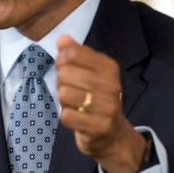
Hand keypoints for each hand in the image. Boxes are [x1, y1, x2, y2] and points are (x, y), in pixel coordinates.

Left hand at [55, 35, 146, 172]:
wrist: (112, 134)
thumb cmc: (96, 97)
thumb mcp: (89, 72)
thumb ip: (75, 53)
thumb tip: (62, 38)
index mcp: (108, 66)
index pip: (72, 53)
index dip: (62, 61)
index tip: (67, 69)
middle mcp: (111, 84)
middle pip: (65, 73)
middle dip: (61, 82)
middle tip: (71, 89)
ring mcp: (106, 107)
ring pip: (64, 94)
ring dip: (64, 101)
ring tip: (74, 104)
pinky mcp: (98, 126)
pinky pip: (66, 116)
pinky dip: (67, 117)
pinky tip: (77, 117)